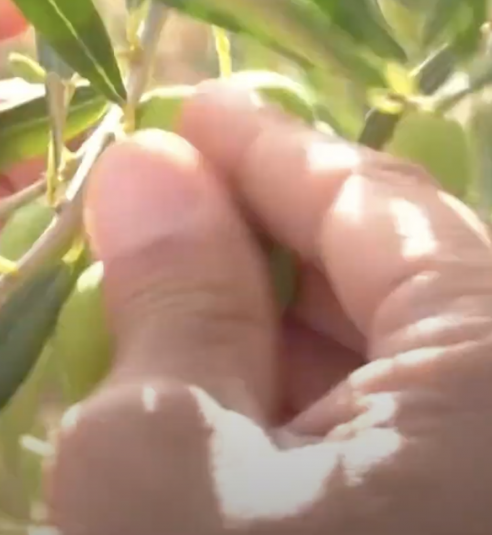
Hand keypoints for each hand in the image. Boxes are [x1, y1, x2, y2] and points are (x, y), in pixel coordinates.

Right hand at [48, 81, 491, 533]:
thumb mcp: (159, 457)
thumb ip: (171, 294)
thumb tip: (147, 161)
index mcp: (491, 387)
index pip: (383, 210)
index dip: (270, 151)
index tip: (188, 110)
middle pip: (398, 283)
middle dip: (267, 238)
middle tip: (163, 206)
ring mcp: (478, 484)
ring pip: (393, 366)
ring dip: (276, 324)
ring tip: (175, 298)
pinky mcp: (444, 521)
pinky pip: (390, 440)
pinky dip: (302, 403)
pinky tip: (224, 397)